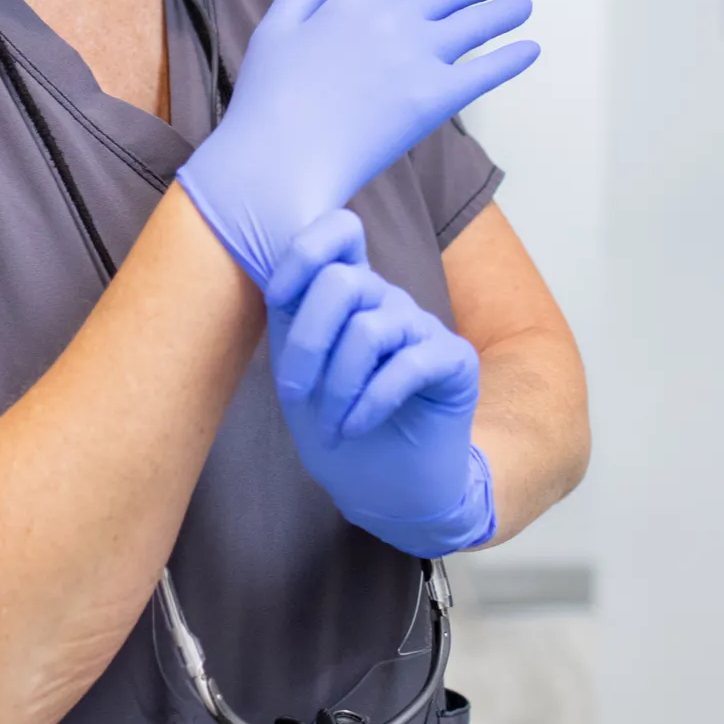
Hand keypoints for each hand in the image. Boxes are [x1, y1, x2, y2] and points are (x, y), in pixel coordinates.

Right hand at [176, 0, 537, 284]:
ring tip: (522, 7)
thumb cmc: (267, 98)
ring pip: (477, 24)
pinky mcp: (433, 100)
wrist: (278, 160)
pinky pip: (486, 71)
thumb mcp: (276, 27)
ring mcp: (416, 58)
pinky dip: (513, 58)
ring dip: (505, 11)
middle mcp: (393, 19)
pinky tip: (529, 50)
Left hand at [265, 210, 494, 558]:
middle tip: (293, 395)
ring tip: (329, 428)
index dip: (303, 252)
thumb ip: (289, 320)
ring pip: (368, 329)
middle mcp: (387, 298)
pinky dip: (370, 403)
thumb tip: (269, 279)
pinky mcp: (454, 359)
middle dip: (307, 343)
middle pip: (342, 281)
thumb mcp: (297, 370)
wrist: (388, 493)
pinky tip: (355, 428)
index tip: (277, 299)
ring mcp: (422, 326)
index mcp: (348, 291)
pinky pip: (407, 366)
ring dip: (336, 387)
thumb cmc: (336, 424)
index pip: (340, 230)